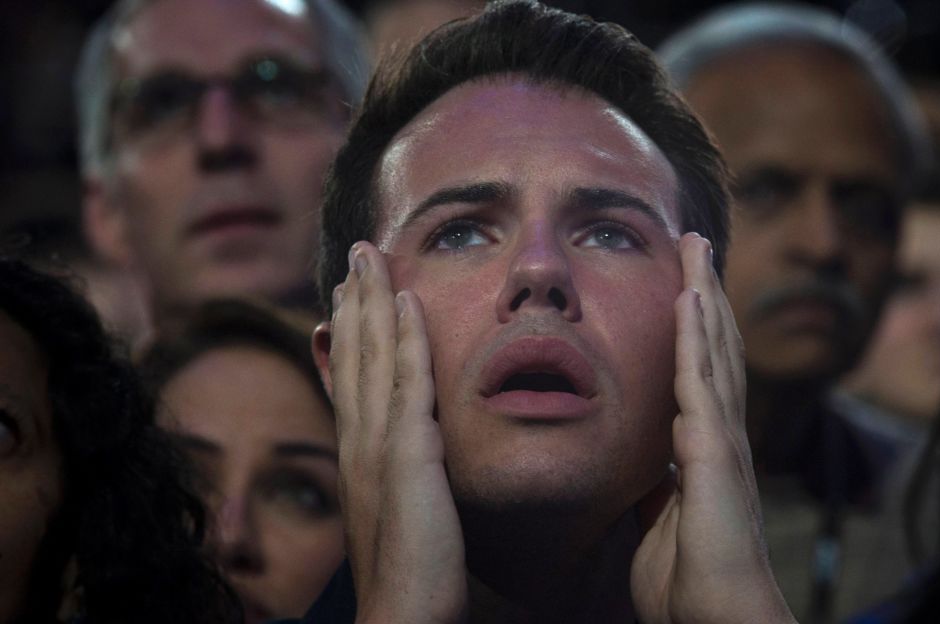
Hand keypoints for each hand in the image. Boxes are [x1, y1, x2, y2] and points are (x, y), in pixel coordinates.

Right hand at [328, 241, 466, 623]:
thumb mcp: (400, 510)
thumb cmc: (410, 573)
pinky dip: (406, 338)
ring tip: (369, 256)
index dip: (347, 332)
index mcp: (358, 453)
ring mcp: (379, 444)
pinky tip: (408, 301)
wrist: (401, 615)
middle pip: (354, 355)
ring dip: (371, 301)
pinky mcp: (407, 454)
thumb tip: (404, 455)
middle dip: (354, 300)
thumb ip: (399, 474)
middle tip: (355, 253)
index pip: (350, 378)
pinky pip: (409, 382)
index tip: (346, 294)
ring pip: (372, 356)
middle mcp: (358, 440)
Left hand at [630, 233, 794, 623]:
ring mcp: (722, 438)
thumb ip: (656, 489)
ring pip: (713, 349)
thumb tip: (644, 473)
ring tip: (695, 247)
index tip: (685, 284)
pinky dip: (696, 337)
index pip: (702, 370)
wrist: (717, 616)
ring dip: (703, 293)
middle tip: (695, 242)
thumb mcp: (660, 522)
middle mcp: (721, 432)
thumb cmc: (691, 580)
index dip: (695, 325)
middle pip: (714, 345)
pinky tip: (690, 297)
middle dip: (704, 291)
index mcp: (707, 448)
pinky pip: (701, 382)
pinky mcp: (713, 451)